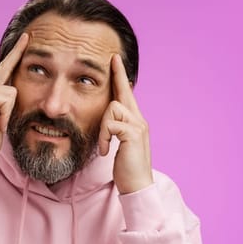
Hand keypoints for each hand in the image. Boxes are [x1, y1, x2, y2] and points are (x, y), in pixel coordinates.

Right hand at [0, 33, 28, 158]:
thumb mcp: (1, 116)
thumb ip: (5, 101)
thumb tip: (16, 90)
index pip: (4, 70)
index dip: (15, 55)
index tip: (25, 40)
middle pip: (6, 67)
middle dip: (18, 51)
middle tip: (29, 34)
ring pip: (11, 91)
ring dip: (9, 112)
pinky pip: (8, 99)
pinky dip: (5, 115)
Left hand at [98, 54, 153, 193]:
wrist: (137, 185)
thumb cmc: (126, 167)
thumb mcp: (119, 144)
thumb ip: (115, 129)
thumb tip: (106, 118)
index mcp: (134, 121)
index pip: (126, 95)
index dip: (120, 77)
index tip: (115, 61)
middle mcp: (139, 119)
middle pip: (125, 91)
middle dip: (118, 74)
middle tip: (113, 57)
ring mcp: (138, 126)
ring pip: (112, 107)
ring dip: (103, 128)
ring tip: (104, 147)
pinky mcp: (133, 134)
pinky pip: (111, 124)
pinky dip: (104, 137)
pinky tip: (106, 151)